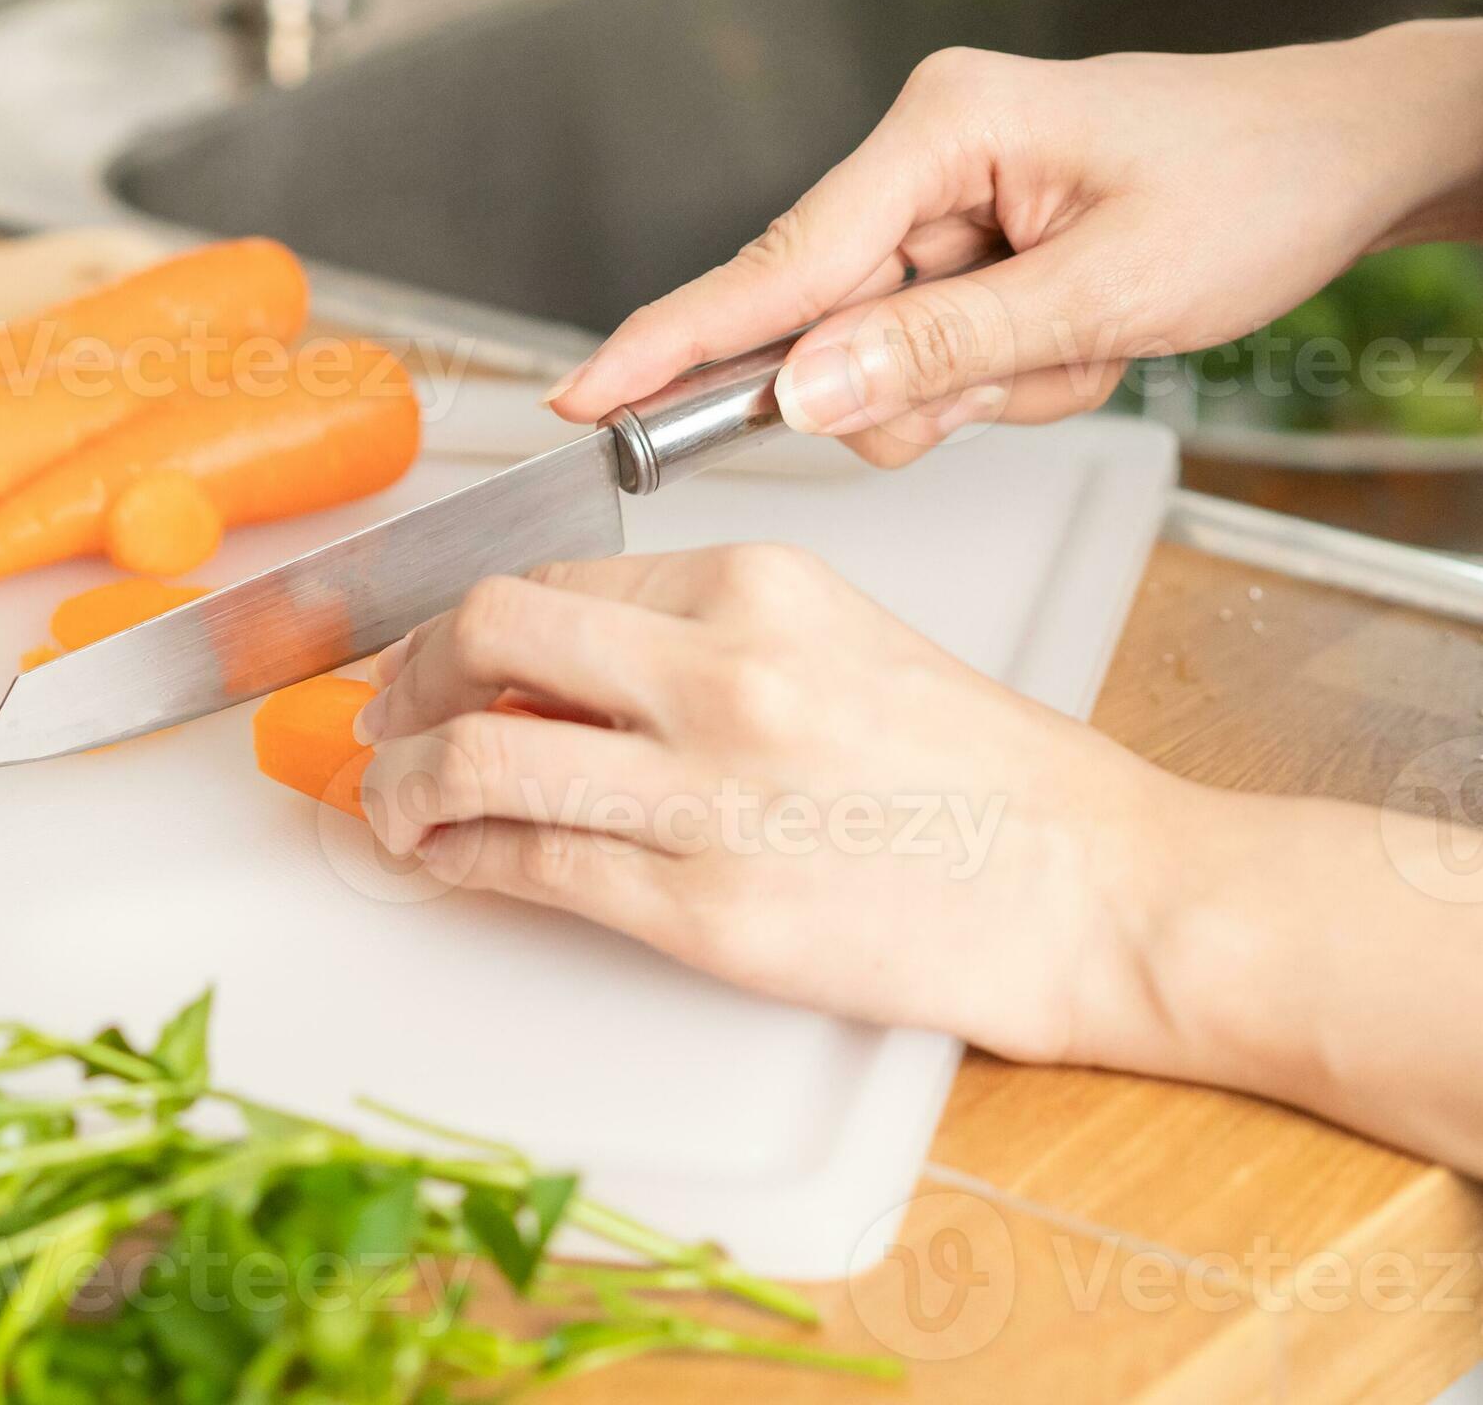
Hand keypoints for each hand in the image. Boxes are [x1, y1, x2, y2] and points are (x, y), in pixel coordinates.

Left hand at [349, 543, 1192, 1065]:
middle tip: (391, 715)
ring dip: (406, 783)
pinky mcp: (704, 911)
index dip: (467, 617)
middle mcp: (722, 670)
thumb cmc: (985, 774)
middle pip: (490, 631)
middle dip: (412, 677)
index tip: (438, 653)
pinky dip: (464, 859)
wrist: (1091, 887)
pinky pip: (531, 865)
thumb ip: (701, 636)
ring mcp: (707, 793)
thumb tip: (557, 668)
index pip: (556, 571)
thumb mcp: (843, 638)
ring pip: (481, 757)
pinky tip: (456, 860)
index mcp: (758, 582)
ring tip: (397, 806)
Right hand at [548, 30, 1482, 464]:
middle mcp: (926, 154)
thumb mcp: (1110, 294)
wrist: (1353, 156)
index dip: (677, 344)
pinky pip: (952, 351)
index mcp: (941, 129)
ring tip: (1096, 337)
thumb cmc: (1257, 189)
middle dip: (933, 379)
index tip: (585, 403)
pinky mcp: (981, 240)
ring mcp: (952, 200)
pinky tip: (1097, 334)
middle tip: (1044, 361)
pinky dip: (1024, 370)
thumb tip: (802, 395)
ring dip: (997, 381)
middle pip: (836, 324)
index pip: (777, 263)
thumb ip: (944, 352)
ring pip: (898, 355)